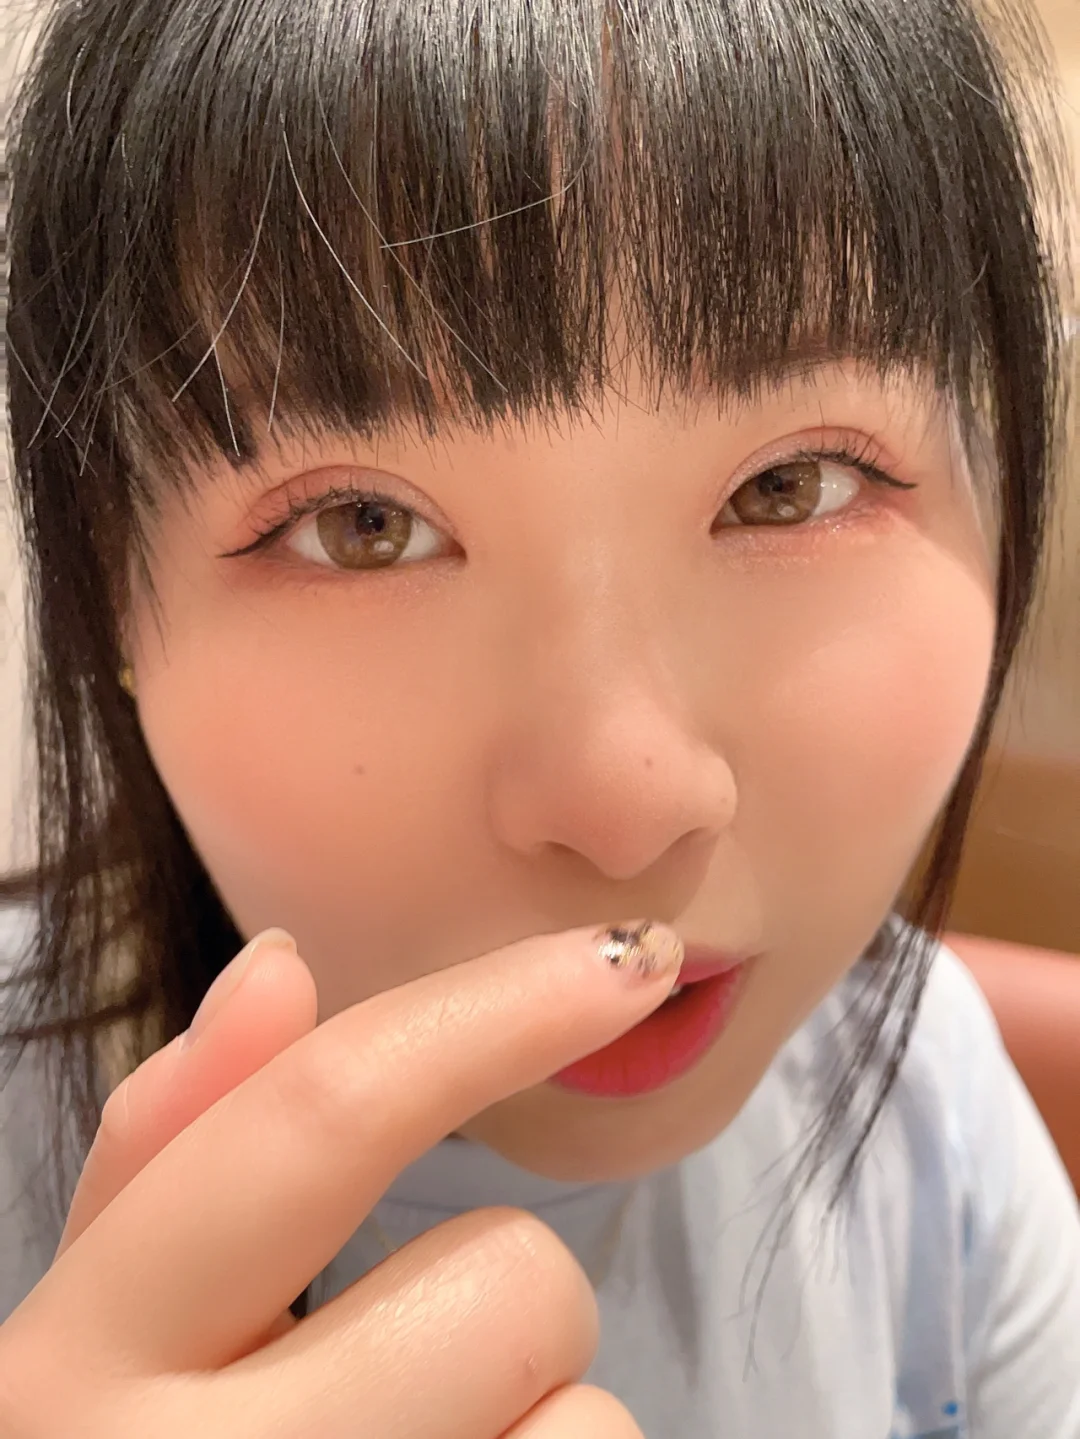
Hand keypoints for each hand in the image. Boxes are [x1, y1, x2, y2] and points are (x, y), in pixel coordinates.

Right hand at [0, 921, 680, 1436]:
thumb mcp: (101, 1332)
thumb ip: (172, 1150)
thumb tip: (280, 967)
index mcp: (80, 1361)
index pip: (321, 1117)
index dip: (496, 1010)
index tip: (628, 957)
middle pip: (511, 1283)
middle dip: (509, 1311)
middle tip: (414, 1386)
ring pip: (588, 1426)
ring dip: (539, 1438)